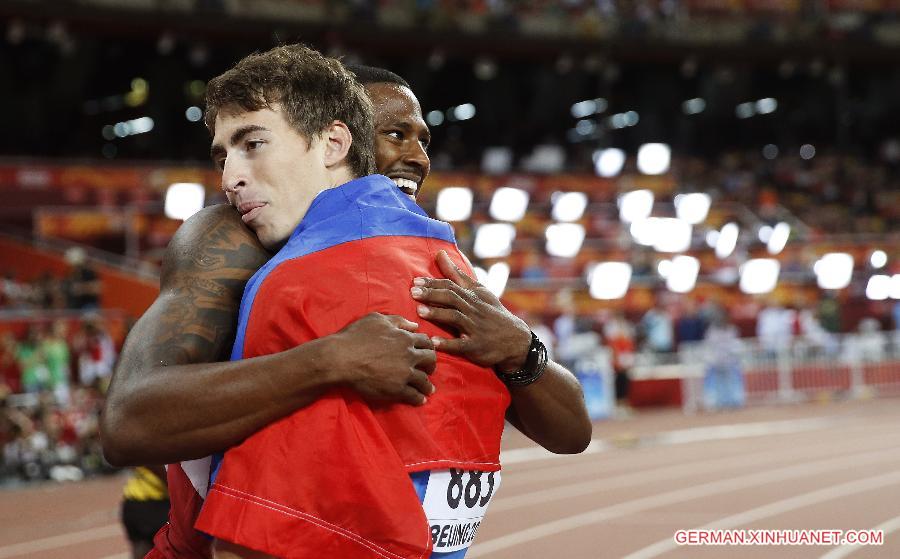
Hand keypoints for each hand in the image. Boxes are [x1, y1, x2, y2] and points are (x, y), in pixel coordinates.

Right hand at [330, 313, 435, 405]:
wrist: (342, 359)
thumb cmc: (356, 336)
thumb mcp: (376, 320)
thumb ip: (398, 321)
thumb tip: (414, 326)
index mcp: (405, 338)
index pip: (426, 342)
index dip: (427, 346)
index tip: (425, 352)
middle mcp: (409, 356)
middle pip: (430, 360)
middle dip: (430, 365)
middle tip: (428, 370)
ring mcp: (404, 374)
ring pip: (424, 381)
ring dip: (427, 386)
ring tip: (428, 390)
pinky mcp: (397, 390)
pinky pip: (413, 396)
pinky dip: (419, 398)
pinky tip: (420, 400)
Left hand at [411, 250, 531, 372]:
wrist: (515, 339)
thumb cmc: (491, 312)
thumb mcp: (478, 291)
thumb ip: (457, 274)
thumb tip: (440, 253)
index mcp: (473, 296)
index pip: (451, 286)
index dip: (433, 283)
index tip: (415, 281)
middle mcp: (474, 310)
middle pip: (452, 298)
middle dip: (432, 295)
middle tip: (413, 293)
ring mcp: (476, 328)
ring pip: (456, 318)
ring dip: (438, 314)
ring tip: (419, 312)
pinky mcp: (476, 347)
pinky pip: (461, 345)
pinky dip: (448, 344)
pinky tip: (434, 343)